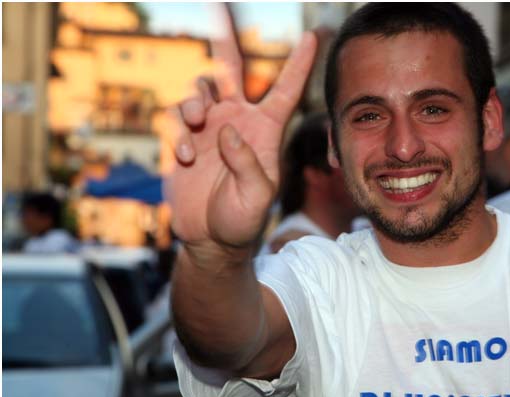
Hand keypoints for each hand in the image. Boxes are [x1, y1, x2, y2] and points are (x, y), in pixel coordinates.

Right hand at [164, 4, 316, 248]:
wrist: (210, 239)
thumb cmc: (242, 220)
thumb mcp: (257, 197)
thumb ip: (248, 165)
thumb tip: (226, 131)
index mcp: (266, 130)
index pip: (285, 90)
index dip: (299, 63)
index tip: (314, 35)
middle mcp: (237, 121)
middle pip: (230, 71)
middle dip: (224, 39)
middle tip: (218, 7)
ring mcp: (208, 129)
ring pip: (197, 90)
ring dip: (194, 101)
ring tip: (197, 128)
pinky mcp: (182, 140)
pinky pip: (174, 119)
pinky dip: (178, 133)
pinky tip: (188, 159)